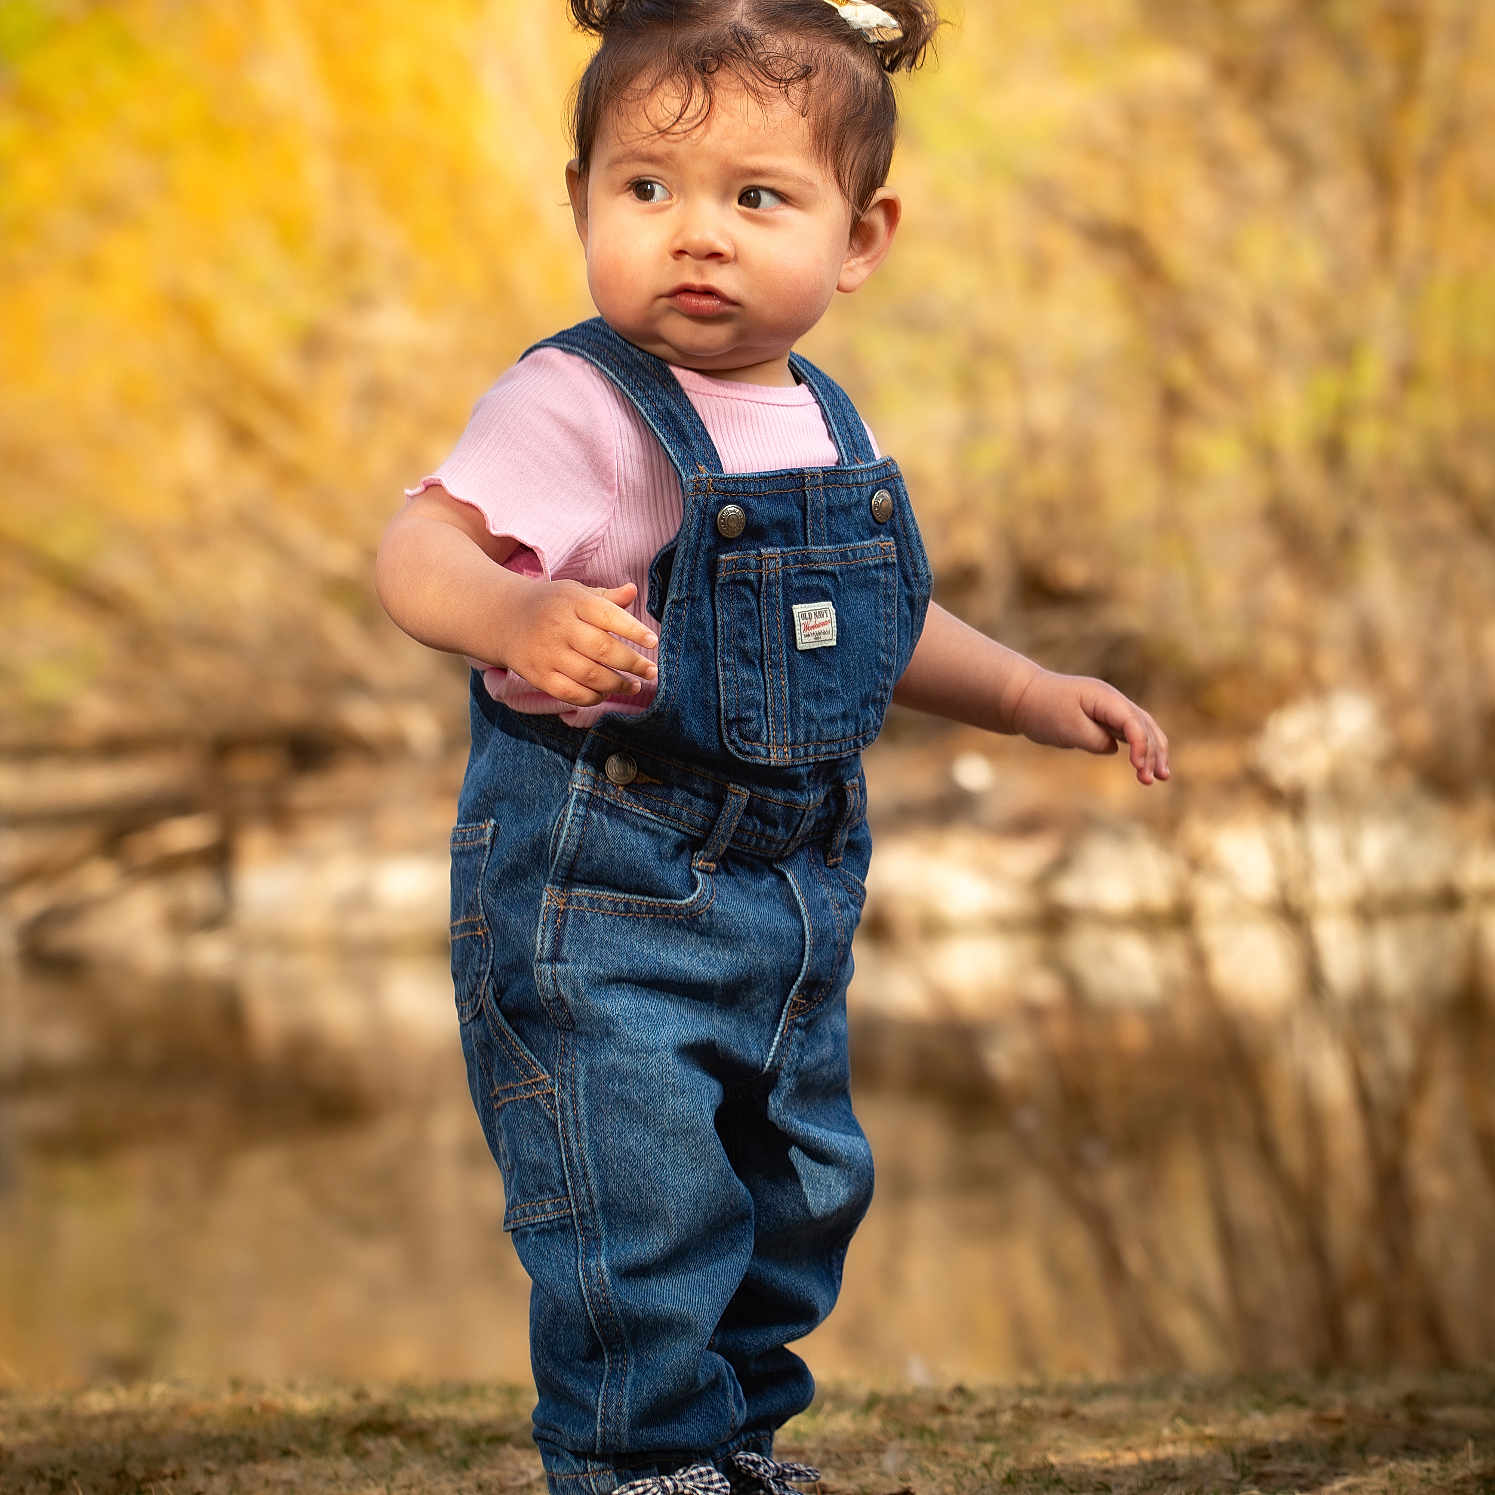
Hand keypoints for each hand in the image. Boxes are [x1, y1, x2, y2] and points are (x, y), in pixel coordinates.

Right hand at [504, 579, 658, 707]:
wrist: (503, 618)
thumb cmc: (550, 605)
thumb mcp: (575, 593)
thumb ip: (606, 597)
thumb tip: (633, 590)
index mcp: (572, 601)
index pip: (608, 615)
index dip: (633, 630)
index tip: (653, 641)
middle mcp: (559, 626)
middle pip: (602, 649)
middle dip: (632, 663)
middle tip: (651, 671)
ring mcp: (547, 653)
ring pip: (590, 675)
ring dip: (617, 684)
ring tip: (634, 685)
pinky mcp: (537, 675)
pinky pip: (570, 693)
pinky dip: (592, 698)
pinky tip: (605, 693)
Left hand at [1011, 670, 1170, 785]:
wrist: (1024, 697)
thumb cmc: (1044, 710)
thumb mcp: (1068, 728)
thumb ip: (1095, 739)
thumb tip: (1113, 747)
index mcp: (1105, 698)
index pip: (1133, 722)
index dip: (1141, 745)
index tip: (1138, 767)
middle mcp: (1113, 701)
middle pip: (1145, 725)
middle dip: (1153, 752)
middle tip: (1153, 779)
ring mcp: (1110, 710)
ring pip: (1142, 729)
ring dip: (1153, 752)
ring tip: (1161, 778)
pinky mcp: (1104, 720)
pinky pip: (1130, 734)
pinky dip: (1140, 749)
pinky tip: (1145, 767)